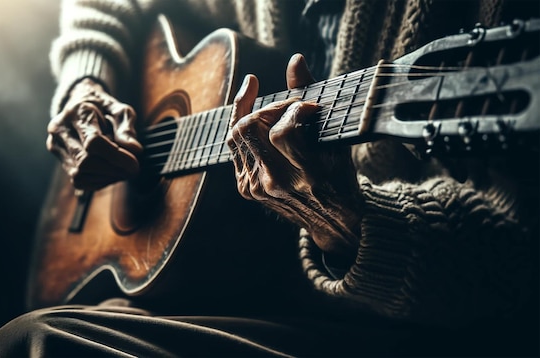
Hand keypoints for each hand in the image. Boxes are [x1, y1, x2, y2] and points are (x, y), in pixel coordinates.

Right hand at [46, 79, 142, 190]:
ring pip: (80, 175)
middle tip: (132, 169)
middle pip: (85, 162)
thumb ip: (126, 128)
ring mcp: (56, 145)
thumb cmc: (103, 105)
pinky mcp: (58, 158)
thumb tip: (135, 150)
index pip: (94, 142)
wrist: (79, 102)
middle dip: (113, 170)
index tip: (134, 163)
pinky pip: (78, 180)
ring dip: (107, 177)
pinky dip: (98, 181)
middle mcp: (61, 129)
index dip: (116, 157)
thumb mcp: (119, 109)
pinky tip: (109, 171)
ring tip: (121, 168)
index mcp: (77, 112)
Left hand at [227, 54, 362, 262]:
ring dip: (247, 111)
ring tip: (255, 92)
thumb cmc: (340, 179)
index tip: (309, 106)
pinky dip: (240, 127)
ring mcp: (257, 188)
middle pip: (249, 129)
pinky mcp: (246, 189)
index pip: (282, 131)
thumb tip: (295, 60)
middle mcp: (276, 183)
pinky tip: (251, 113)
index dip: (294, 109)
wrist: (332, 223)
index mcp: (305, 175)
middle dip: (267, 106)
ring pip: (235, 136)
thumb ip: (311, 98)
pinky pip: (233, 148)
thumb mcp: (336, 141)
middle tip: (286, 103)